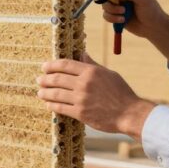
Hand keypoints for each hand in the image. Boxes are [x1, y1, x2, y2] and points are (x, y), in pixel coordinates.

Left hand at [36, 52, 156, 138]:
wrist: (129, 113)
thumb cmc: (121, 93)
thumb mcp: (108, 74)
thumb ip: (92, 65)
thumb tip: (82, 53)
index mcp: (90, 71)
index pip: (65, 65)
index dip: (52, 65)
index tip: (45, 67)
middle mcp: (83, 83)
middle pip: (57, 79)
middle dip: (45, 79)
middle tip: (39, 80)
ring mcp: (81, 98)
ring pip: (56, 94)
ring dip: (45, 93)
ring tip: (40, 92)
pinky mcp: (80, 113)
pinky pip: (61, 108)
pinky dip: (52, 105)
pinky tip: (48, 104)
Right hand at [101, 0, 164, 38]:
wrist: (153, 27)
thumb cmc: (151, 10)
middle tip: (117, 3)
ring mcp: (118, 3)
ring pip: (105, 4)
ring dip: (112, 9)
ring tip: (123, 13)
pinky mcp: (115, 14)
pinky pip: (106, 14)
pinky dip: (111, 18)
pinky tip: (122, 20)